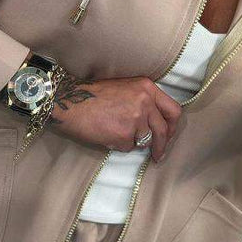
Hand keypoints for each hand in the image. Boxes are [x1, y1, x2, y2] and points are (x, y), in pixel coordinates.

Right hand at [48, 71, 181, 162]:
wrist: (69, 102)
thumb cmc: (92, 96)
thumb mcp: (124, 89)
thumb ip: (143, 101)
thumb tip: (157, 125)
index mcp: (146, 87)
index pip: (173, 110)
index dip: (173, 127)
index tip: (169, 135)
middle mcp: (144, 101)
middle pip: (163, 130)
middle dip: (161, 146)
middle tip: (157, 155)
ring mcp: (135, 118)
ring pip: (145, 141)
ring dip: (132, 141)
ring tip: (114, 131)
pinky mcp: (124, 134)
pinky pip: (128, 147)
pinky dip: (118, 145)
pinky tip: (106, 134)